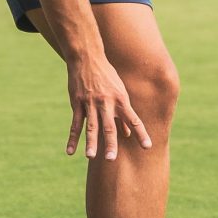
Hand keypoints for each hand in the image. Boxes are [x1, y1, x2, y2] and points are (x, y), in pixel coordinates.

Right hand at [65, 47, 151, 161]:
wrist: (88, 58)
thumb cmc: (107, 75)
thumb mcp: (119, 91)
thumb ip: (123, 114)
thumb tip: (128, 134)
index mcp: (121, 100)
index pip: (133, 120)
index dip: (141, 133)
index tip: (147, 147)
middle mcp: (107, 103)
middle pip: (109, 126)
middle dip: (111, 143)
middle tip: (112, 159)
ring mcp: (91, 103)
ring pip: (91, 126)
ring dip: (91, 142)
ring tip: (91, 157)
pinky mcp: (77, 103)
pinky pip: (75, 124)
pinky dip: (73, 138)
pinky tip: (70, 151)